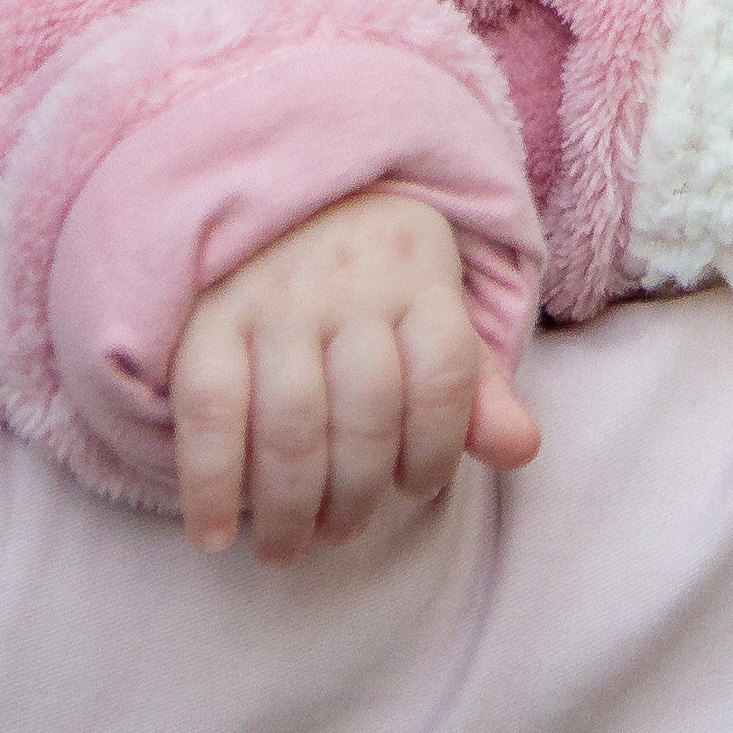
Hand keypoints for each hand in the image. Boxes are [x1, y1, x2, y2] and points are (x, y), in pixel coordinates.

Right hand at [169, 187, 542, 563]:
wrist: (280, 184)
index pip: (445, 375)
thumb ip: (477, 385)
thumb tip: (522, 451)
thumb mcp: (434, 305)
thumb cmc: (373, 270)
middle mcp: (352, 283)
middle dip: (355, 497)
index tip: (414, 490)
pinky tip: (215, 535)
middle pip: (367, 413)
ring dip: (291, 506)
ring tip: (288, 547)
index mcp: (420, 273)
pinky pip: (211, 411)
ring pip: (293, 422)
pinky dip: (210, 484)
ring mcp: (276, 298)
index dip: (437, 450)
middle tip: (340, 535)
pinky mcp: (210, 316)